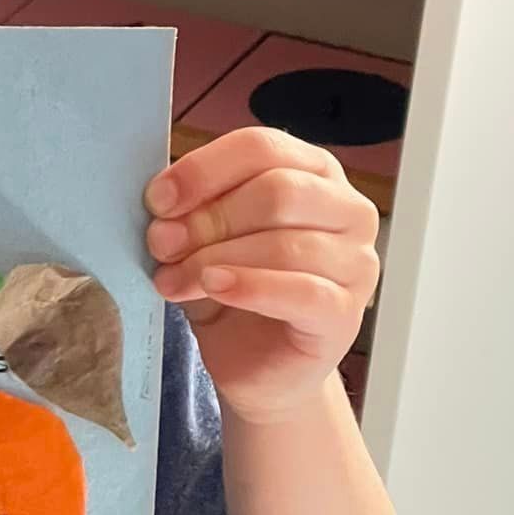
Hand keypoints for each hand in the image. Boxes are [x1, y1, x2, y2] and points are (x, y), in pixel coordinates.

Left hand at [144, 129, 379, 424]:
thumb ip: (192, 213)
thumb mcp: (205, 240)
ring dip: (213, 259)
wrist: (256, 366)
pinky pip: (301, 291)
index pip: (262, 148)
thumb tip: (163, 204)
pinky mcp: (345, 313)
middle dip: (207, 218)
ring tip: (171, 280)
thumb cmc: (234, 291)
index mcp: (312, 172)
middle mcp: (346, 209)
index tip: (158, 200)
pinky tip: (213, 287)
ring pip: (284, 243)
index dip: (204, 170)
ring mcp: (355, 262)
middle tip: (161, 244)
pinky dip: (249, 286)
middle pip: (277, 192)